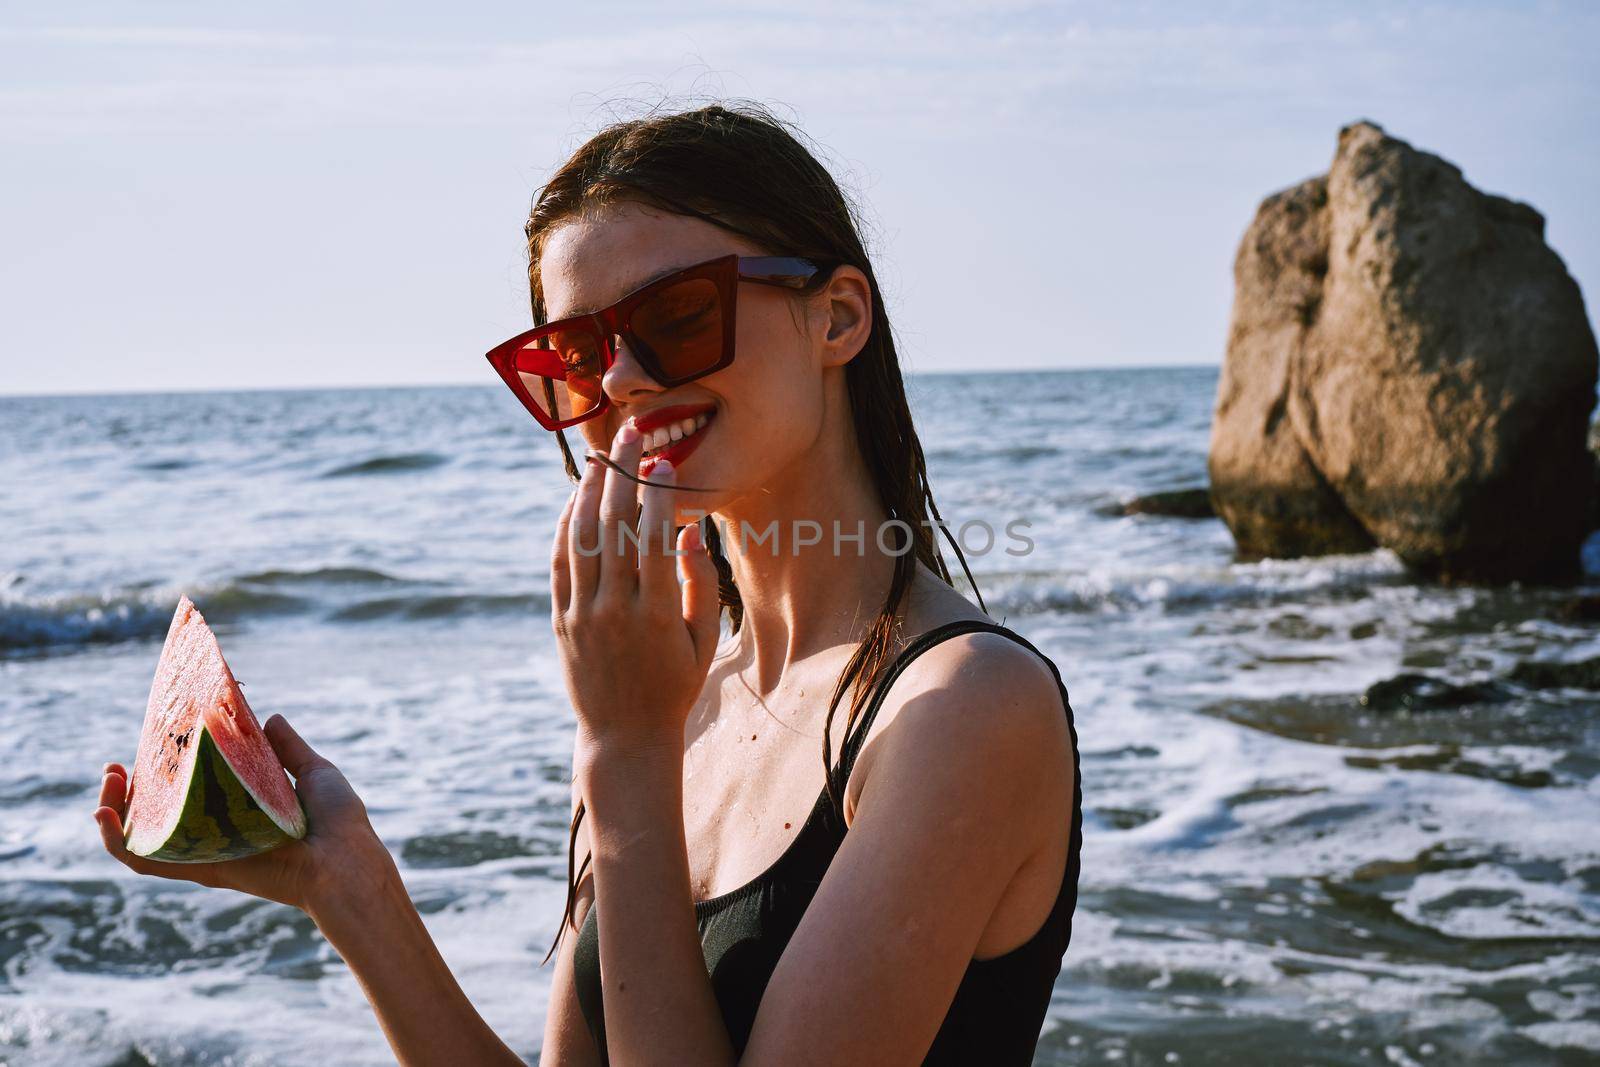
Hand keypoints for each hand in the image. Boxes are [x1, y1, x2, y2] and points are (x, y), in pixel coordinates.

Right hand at [94, 715, 394, 913]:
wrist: (345, 860)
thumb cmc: (338, 821)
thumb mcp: (313, 772)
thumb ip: (287, 748)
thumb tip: (268, 716)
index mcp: (239, 809)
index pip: (191, 790)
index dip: (166, 770)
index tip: (153, 741)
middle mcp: (217, 832)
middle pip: (158, 813)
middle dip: (129, 789)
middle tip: (116, 766)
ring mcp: (207, 851)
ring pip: (142, 836)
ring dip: (113, 810)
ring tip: (107, 782)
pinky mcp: (201, 869)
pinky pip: (148, 861)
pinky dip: (118, 843)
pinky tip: (103, 817)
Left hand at [552, 420, 721, 753]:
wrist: (625, 736)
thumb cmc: (675, 686)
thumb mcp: (703, 641)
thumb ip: (700, 582)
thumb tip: (689, 530)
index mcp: (657, 615)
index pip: (653, 537)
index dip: (657, 492)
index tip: (664, 460)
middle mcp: (615, 609)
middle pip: (613, 525)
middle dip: (622, 473)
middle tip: (631, 435)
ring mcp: (583, 614)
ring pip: (580, 537)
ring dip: (590, 491)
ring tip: (601, 458)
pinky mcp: (561, 620)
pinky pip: (559, 562)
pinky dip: (566, 526)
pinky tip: (576, 500)